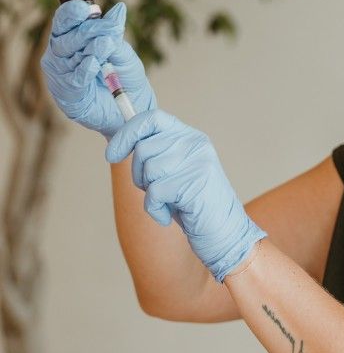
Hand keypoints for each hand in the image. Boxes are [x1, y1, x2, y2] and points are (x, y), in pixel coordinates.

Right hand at [40, 0, 156, 139]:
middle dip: (88, 31)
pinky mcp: (67, 94)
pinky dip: (84, 70)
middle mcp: (61, 55)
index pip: (65, 21)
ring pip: (68, 56)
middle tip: (108, 31)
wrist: (134, 107)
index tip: (89, 8)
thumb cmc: (126, 77)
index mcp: (72, 39)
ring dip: (88, 49)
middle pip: (66, 37)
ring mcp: (61, 74)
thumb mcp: (123, 52)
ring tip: (105, 45)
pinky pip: (72, 79)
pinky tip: (94, 64)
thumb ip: (115, 33)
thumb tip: (120, 8)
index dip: (73, 13)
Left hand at [105, 109, 267, 281]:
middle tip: (157, 191)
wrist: (224, 233)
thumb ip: (155, 153)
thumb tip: (119, 141)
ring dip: (150, 193)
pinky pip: (154, 192)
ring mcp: (198, 163)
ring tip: (169, 203)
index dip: (127, 133)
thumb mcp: (174, 172)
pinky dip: (155, 210)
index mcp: (191, 137)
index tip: (112, 154)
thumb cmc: (194, 205)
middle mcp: (196, 144)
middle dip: (139, 175)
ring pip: (148, 169)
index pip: (152, 118)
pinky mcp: (195, 184)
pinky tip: (169, 216)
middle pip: (144, 147)